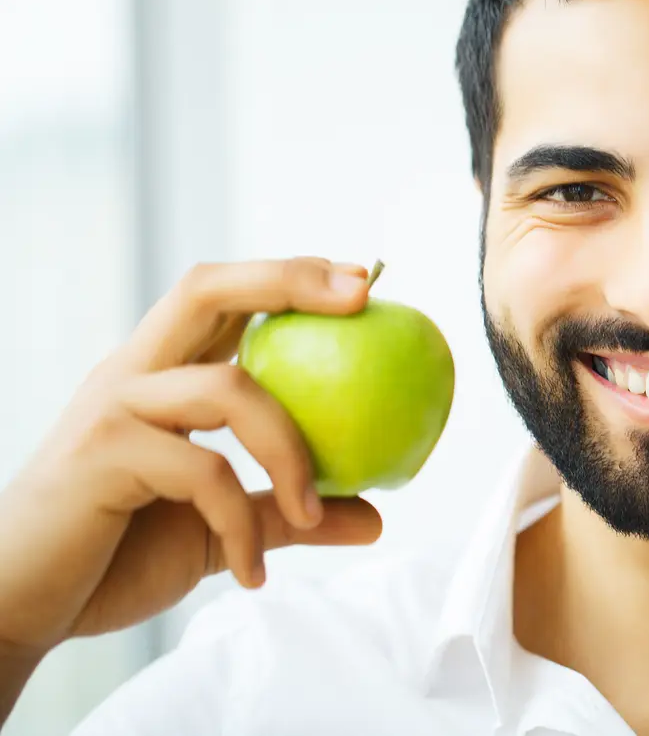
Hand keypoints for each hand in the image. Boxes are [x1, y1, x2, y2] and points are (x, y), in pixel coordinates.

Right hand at [0, 258, 384, 662]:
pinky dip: (243, 526)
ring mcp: (112, 408)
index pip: (224, 299)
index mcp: (159, 375)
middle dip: (286, 279)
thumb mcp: (219, 529)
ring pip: (225, 387)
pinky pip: (202, 474)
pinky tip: (252, 575)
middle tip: (359, 296)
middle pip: (207, 290)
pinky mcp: (99, 455)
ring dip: (291, 451)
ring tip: (312, 514)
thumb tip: (375, 516)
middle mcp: (133, 374)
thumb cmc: (114, 556)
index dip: (290, 278)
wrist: (20, 607)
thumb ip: (286, 515)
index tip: (361, 279)